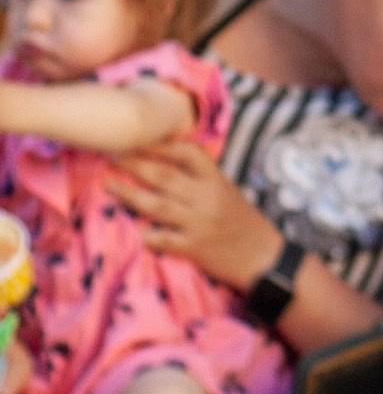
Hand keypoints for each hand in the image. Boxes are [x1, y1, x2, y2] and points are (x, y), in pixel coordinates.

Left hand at [106, 141, 281, 292]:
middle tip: (109, 154)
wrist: (263, 257)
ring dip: (129, 193)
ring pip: (157, 205)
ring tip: (108, 183)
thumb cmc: (242, 221)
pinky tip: (133, 230)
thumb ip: (201, 177)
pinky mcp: (194, 247)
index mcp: (216, 180)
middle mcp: (206, 197)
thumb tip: (168, 159)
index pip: (187, 153)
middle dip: (134, 163)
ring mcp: (199, 222)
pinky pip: (164, 239)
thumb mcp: (227, 191)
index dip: (160, 144)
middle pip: (164, 176)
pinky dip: (148, 234)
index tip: (137, 137)